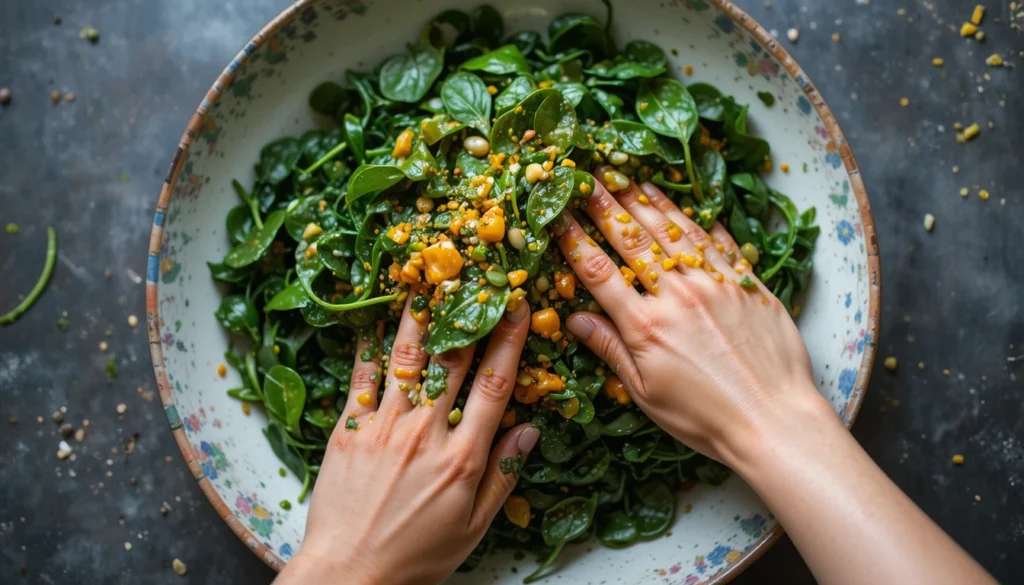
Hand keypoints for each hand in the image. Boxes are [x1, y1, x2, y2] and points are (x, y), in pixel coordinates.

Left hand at [277, 297, 537, 584]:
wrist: (348, 574)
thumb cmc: (416, 556)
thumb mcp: (473, 526)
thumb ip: (502, 475)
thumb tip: (530, 429)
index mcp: (462, 457)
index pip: (494, 385)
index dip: (510, 341)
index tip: (520, 307)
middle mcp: (424, 433)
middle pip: (453, 360)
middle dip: (469, 313)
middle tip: (477, 275)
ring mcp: (383, 427)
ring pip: (407, 359)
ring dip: (420, 317)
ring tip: (428, 280)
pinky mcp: (348, 429)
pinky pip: (361, 378)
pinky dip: (370, 346)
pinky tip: (376, 318)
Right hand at [556, 170, 829, 465]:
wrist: (773, 420)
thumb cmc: (705, 418)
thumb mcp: (646, 392)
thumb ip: (611, 350)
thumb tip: (574, 320)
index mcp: (645, 326)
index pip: (599, 272)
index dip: (574, 240)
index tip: (557, 215)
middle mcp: (677, 295)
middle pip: (633, 239)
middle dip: (607, 205)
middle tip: (588, 176)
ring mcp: (715, 284)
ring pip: (675, 231)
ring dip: (649, 201)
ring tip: (630, 177)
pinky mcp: (748, 284)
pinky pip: (719, 242)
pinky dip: (699, 220)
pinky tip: (686, 204)